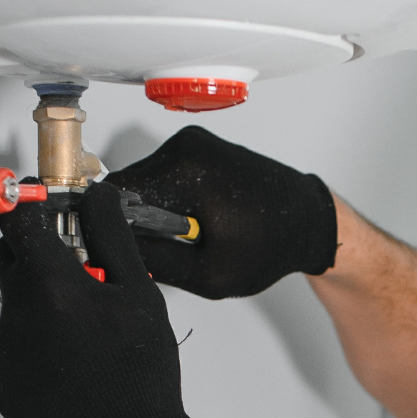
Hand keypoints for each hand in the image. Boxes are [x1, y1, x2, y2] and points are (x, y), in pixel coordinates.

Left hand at [0, 180, 190, 417]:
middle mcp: (18, 314)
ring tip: (85, 333)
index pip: (19, 221)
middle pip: (13, 261)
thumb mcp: (138, 292)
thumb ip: (111, 235)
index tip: (44, 207)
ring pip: (17, 308)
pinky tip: (72, 361)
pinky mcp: (3, 384)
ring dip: (43, 307)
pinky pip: (14, 349)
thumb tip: (99, 199)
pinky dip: (37, 347)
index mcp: (50, 284)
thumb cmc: (138, 375)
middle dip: (41, 258)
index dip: (33, 208)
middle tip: (80, 273)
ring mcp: (5, 352)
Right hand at [107, 125, 337, 298]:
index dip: (109, 224)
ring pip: (143, 181)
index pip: (114, 192)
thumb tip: (115, 251)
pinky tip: (195, 221)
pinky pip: (163, 175)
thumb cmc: (273, 244)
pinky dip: (169, 200)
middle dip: (134, 220)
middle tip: (165, 248)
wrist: (308, 221)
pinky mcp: (199, 147)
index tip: (117, 246)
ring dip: (153, 212)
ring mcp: (194, 142)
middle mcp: (187, 146)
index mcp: (186, 170)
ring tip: (187, 235)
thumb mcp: (210, 274)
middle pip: (127, 186)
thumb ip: (156, 262)